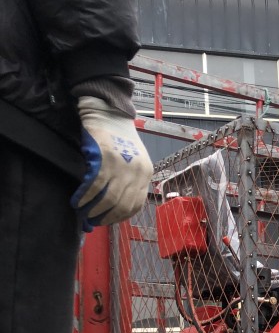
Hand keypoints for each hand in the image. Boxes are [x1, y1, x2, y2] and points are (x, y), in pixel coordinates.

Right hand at [70, 96, 152, 229]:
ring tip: (83, 213)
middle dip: (106, 217)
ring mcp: (122, 166)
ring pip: (109, 198)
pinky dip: (85, 197)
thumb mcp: (134, 160)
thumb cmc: (120, 137)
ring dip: (94, 209)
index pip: (136, 205)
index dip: (120, 217)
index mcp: (146, 173)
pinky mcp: (105, 158)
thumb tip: (114, 205)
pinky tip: (77, 201)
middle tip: (93, 221)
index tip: (108, 221)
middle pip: (122, 205)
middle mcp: (137, 172)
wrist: (110, 112)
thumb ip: (129, 180)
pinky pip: (95, 185)